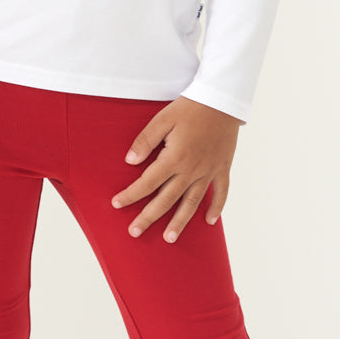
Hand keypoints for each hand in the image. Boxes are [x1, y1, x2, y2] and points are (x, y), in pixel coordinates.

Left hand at [111, 96, 243, 242]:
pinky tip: (209, 221)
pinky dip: (216, 208)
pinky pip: (221, 193)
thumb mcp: (163, 119)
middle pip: (167, 199)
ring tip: (169, 238)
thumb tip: (130, 161)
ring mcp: (209, 171)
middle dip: (148, 217)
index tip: (116, 204)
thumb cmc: (190, 107)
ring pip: (192, 203)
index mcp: (174, 158)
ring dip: (180, 222)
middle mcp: (191, 170)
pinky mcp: (222, 168)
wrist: (223, 100)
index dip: (130, 194)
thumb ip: (145, 141)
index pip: (147, 182)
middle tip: (134, 232)